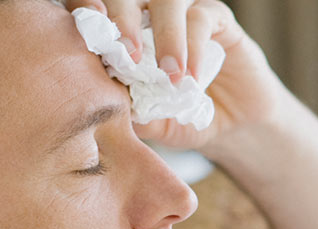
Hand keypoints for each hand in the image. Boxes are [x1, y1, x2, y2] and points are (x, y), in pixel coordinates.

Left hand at [65, 0, 290, 150]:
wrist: (230, 128)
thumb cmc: (179, 118)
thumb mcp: (149, 121)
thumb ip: (126, 109)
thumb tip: (102, 102)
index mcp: (123, 33)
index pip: (98, 8)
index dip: (87, 7)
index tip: (88, 25)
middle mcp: (150, 15)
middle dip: (122, 20)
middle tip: (126, 54)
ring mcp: (183, 13)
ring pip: (167, 1)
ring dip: (164, 34)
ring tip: (167, 72)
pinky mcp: (217, 18)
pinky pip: (201, 18)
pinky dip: (193, 46)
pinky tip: (191, 76)